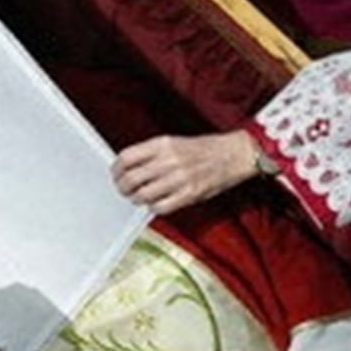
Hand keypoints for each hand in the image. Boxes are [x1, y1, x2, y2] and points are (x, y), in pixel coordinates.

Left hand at [111, 129, 265, 214]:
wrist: (234, 154)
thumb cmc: (204, 149)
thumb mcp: (174, 142)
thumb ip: (152, 154)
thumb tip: (129, 168)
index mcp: (163, 144)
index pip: (126, 157)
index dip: (116, 170)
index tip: (116, 175)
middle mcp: (169, 160)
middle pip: (131, 179)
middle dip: (123, 188)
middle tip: (124, 190)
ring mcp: (179, 178)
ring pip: (143, 195)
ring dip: (136, 199)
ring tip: (139, 198)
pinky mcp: (190, 194)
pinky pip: (161, 207)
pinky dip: (153, 208)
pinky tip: (156, 203)